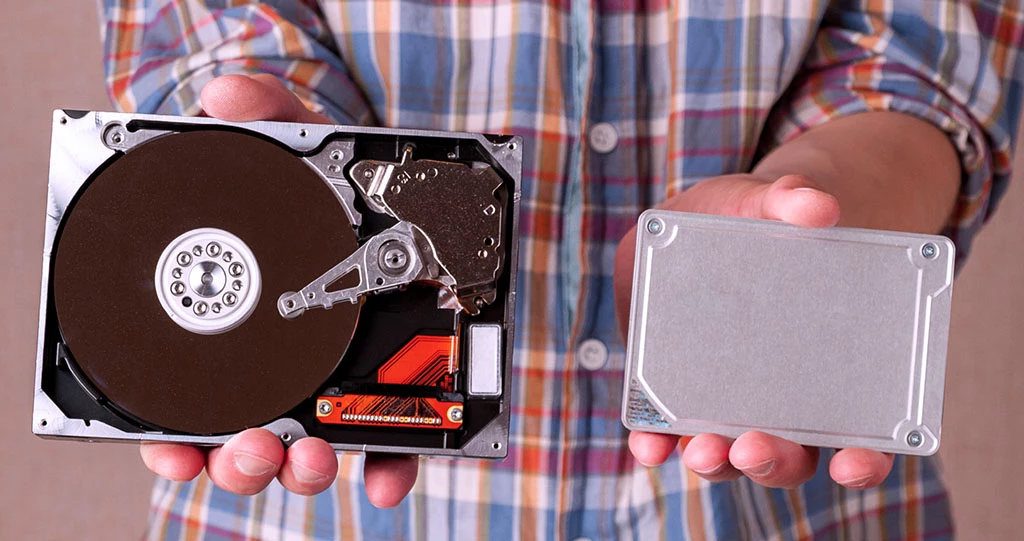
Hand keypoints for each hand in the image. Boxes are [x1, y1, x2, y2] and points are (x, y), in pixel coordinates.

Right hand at [139, 74, 417, 505]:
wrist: (397, 193)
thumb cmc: (332, 181)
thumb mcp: (298, 143)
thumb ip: (264, 118)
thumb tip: (226, 97)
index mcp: (242, 329)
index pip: (194, 400)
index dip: (177, 438)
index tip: (174, 450)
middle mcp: (284, 370)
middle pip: (248, 439)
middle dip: (242, 459)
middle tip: (249, 448)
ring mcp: (339, 385)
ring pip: (309, 452)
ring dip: (300, 468)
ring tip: (305, 456)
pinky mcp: (397, 391)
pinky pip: (387, 445)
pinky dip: (384, 467)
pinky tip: (382, 479)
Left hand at [613, 173, 895, 489]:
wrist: (703, 217)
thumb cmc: (754, 219)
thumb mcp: (769, 202)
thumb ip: (791, 200)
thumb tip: (819, 206)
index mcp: (825, 371)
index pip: (859, 438)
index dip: (863, 462)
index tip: (856, 460)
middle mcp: (780, 401)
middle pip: (788, 456)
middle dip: (772, 460)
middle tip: (753, 446)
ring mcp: (728, 401)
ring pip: (730, 454)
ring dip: (715, 460)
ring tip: (699, 449)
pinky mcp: (678, 390)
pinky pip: (670, 432)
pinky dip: (660, 443)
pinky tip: (649, 441)